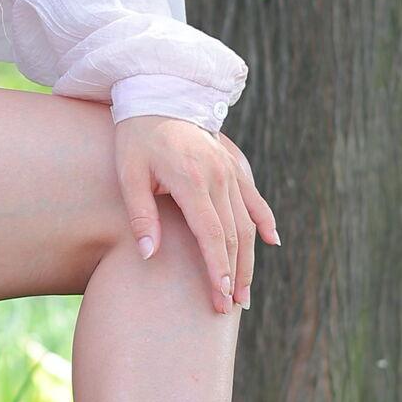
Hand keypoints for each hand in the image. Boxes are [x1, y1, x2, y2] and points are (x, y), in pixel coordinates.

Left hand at [113, 116, 278, 313]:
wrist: (158, 94)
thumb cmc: (136, 137)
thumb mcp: (128, 173)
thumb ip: (141, 214)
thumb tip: (149, 254)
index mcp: (192, 180)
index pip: (212, 234)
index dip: (218, 267)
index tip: (221, 294)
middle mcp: (218, 176)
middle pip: (234, 234)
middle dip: (235, 273)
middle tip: (231, 306)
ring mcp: (230, 171)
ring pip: (247, 222)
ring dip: (249, 258)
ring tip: (245, 291)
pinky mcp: (233, 166)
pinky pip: (254, 198)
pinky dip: (264, 221)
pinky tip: (272, 242)